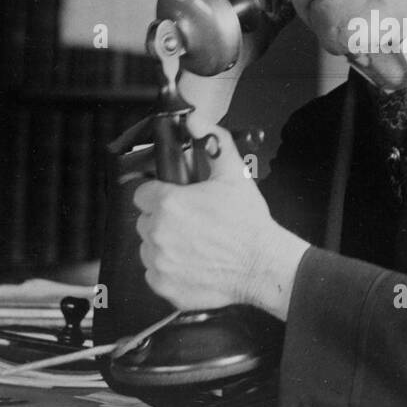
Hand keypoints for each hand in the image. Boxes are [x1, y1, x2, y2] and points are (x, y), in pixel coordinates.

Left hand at [132, 124, 308, 319]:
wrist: (263, 266)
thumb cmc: (249, 224)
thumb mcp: (234, 174)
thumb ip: (213, 140)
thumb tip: (195, 120)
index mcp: (169, 204)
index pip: (143, 193)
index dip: (160, 194)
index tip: (176, 199)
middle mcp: (158, 233)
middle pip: (145, 221)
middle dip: (164, 219)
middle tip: (192, 222)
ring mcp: (160, 262)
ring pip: (149, 247)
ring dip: (165, 245)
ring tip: (194, 244)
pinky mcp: (164, 285)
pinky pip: (155, 273)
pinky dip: (169, 270)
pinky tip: (193, 263)